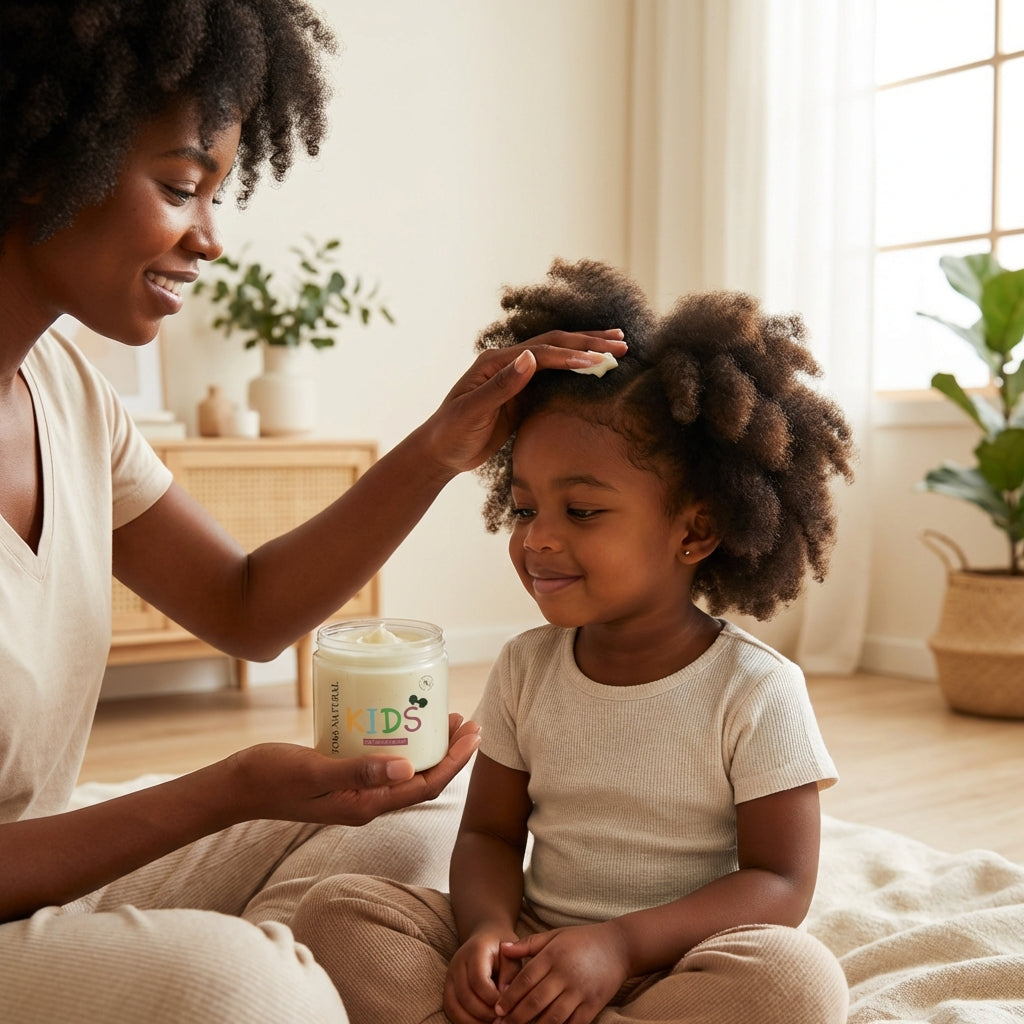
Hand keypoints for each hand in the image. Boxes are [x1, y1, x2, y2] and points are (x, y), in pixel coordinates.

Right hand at [222, 713, 479, 825]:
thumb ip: (359, 771)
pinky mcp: (343, 778)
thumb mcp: (315, 772)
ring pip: (405, 772)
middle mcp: (367, 802)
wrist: (236, 788)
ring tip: (442, 719)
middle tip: (466, 721)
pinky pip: (383, 763)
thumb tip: (407, 769)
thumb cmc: (272, 778)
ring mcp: (355, 791)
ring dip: (428, 748)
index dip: (454, 762)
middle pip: (422, 780)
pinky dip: (400, 745)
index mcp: (366, 805)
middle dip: (449, 753)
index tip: (473, 733)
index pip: (424, 786)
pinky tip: (399, 724)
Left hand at [422, 329, 626, 473]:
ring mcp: (517, 378)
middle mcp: (508, 363)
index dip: (570, 355)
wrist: (441, 452)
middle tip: (620, 344)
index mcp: (496, 362)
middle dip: (588, 343)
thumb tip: (528, 356)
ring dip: (586, 351)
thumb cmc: (452, 432)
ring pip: (558, 358)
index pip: (541, 353)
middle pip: (554, 345)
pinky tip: (596, 369)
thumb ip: (501, 385)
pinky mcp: (523, 395)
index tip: (597, 359)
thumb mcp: (473, 410)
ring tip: (616, 347)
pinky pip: (555, 378)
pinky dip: (577, 371)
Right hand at [444, 928, 521, 1023]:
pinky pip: (450, 1010)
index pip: (478, 980)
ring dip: (473, 1021)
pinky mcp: (447, 989)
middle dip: (484, 1013)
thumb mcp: (511, 955)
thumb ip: (510, 974)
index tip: (506, 1006)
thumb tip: (505, 999)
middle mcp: (457, 964)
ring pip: (453, 1007)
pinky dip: (464, 1021)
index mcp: (475, 951)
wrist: (486, 938)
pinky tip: (481, 1023)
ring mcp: (449, 977)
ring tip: (492, 1022)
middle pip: (465, 996)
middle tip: (501, 1019)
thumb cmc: (502, 949)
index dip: (492, 998)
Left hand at [493, 923, 629, 1023]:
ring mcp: (581, 991)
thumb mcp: (555, 935)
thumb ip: (528, 944)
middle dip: (516, 1018)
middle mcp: (566, 974)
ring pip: (552, 1017)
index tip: (497, 1009)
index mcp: (554, 955)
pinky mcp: (594, 1005)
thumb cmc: (582, 940)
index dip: (510, 997)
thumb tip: (503, 948)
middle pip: (536, 1001)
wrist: (619, 946)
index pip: (526, 979)